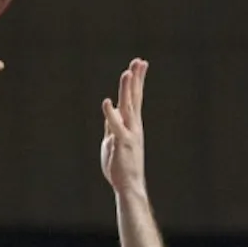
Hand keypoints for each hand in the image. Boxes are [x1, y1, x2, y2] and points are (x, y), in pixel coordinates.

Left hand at [101, 58, 147, 193]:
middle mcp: (133, 126)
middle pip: (135, 98)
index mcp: (132, 124)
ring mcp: (129, 134)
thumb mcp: (113, 139)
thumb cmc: (120, 165)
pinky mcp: (121, 143)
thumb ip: (112, 123)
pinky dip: (111, 114)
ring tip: (127, 73)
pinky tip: (107, 102)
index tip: (140, 64)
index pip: (135, 98)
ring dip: (127, 90)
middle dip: (136, 79)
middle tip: (139, 61)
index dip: (137, 80)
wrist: (128, 185)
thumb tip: (111, 108)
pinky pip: (115, 126)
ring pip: (128, 108)